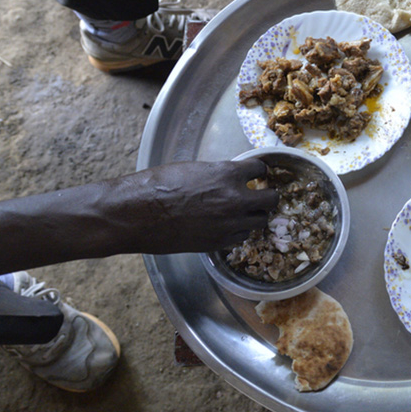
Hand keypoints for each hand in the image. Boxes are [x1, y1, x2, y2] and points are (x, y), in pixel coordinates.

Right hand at [123, 159, 277, 253]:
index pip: (261, 169)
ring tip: (241, 213)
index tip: (257, 174)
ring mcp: (230, 223)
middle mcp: (236, 199)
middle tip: (260, 196)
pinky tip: (226, 227)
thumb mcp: (194, 169)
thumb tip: (229, 177)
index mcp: (229, 174)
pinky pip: (241, 238)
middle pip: (271, 200)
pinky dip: (237, 232)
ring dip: (253, 216)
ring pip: (260, 222)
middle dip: (267, 197)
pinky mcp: (219, 243)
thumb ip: (218, 174)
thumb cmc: (159, 185)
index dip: (258, 171)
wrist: (139, 213)